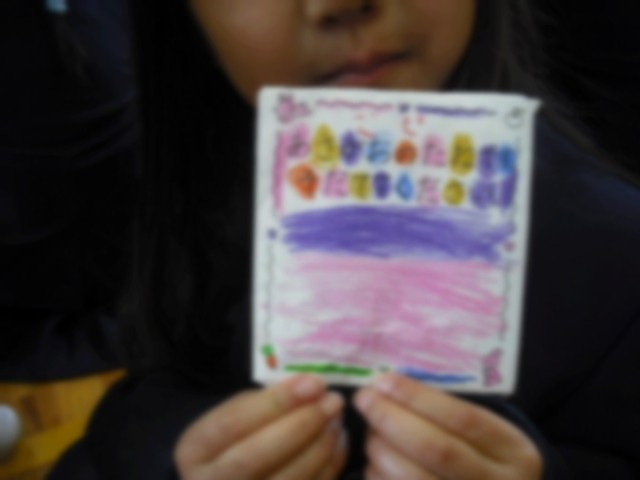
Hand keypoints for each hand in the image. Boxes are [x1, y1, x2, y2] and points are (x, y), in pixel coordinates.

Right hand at [174, 375, 347, 479]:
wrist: (228, 476)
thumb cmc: (238, 437)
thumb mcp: (237, 413)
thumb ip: (266, 403)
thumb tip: (311, 389)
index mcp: (195, 450)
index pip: (233, 423)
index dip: (276, 402)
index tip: (314, 383)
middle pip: (255, 457)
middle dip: (301, 425)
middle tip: (332, 401)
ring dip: (319, 448)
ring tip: (337, 420)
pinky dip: (328, 468)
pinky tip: (338, 443)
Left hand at [354, 373, 541, 479]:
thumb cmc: (481, 455)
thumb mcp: (484, 431)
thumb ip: (445, 411)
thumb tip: (387, 387)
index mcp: (514, 452)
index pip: (463, 418)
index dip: (417, 397)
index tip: (383, 381)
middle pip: (437, 450)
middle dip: (391, 420)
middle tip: (364, 400)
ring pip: (414, 479)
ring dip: (381, 450)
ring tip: (370, 432)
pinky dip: (379, 477)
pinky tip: (374, 463)